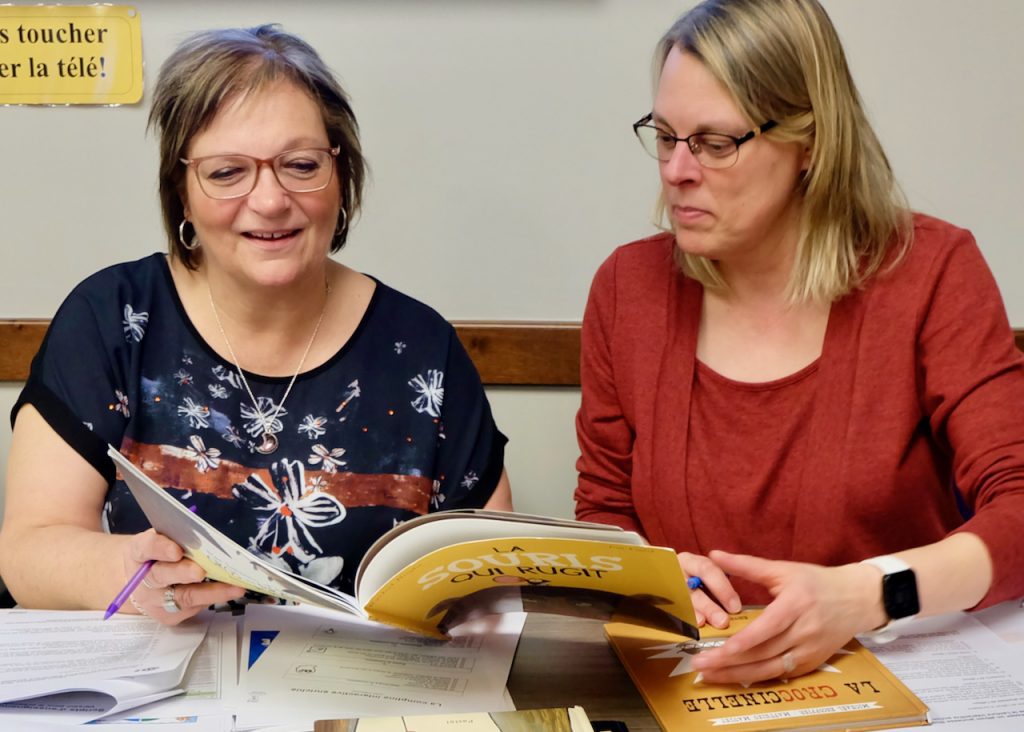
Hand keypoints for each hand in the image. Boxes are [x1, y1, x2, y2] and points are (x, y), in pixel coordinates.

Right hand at [120, 529, 245, 624]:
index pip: (146, 548)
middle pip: (160, 576)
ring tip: (235, 587)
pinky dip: (212, 598)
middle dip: (183, 573)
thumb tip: (206, 535)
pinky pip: (192, 608)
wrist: (140, 581)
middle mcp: (141, 579)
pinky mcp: (167, 616)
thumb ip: (178, 536)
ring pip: (182, 597)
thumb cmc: (159, 554)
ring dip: (211, 592)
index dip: (160, 548)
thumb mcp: (163, 539)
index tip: (176, 550)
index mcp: (138, 552)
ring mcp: (153, 601)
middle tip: (201, 571)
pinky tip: (230, 592)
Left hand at [689, 549, 879, 683]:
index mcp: (796, 604)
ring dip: (738, 675)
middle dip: (729, 662)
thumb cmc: (817, 581)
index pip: (767, 628)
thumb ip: (747, 565)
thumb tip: (714, 555)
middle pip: (763, 653)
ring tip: (709, 675)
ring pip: (770, 669)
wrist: (858, 599)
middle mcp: (804, 631)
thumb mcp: (783, 569)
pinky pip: (780, 674)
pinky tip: (734, 677)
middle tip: (699, 664)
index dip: (744, 642)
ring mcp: (809, 651)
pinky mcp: (811, 663)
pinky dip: (757, 677)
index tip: (720, 650)